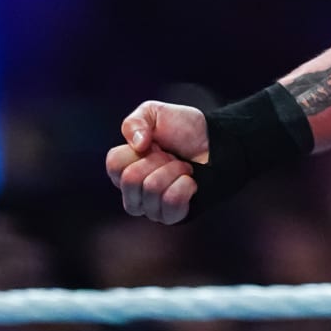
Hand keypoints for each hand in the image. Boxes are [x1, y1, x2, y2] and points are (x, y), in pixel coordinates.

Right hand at [104, 100, 208, 224]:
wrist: (216, 140)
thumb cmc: (183, 129)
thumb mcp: (154, 113)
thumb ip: (134, 122)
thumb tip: (138, 145)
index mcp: (124, 171)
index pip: (114, 164)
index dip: (137, 148)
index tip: (154, 143)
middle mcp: (134, 194)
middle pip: (130, 179)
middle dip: (158, 160)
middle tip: (172, 156)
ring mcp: (152, 209)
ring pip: (152, 189)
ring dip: (174, 170)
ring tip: (183, 166)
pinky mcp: (173, 217)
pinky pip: (171, 202)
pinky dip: (184, 185)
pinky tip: (190, 181)